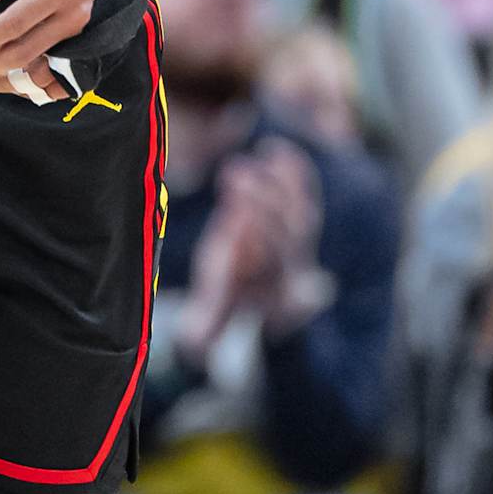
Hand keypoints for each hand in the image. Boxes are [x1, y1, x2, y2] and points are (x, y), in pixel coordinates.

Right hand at [176, 142, 320, 351]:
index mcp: (281, 289)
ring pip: (301, 209)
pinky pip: (304, 195)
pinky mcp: (298, 223)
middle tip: (233, 172)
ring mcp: (300, 242)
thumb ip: (202, 329)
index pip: (278, 258)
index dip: (261, 234)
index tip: (234, 212)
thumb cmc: (230, 305)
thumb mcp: (214, 320)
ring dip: (282, 181)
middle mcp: (297, 263)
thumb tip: (188, 342)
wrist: (262, 302)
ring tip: (259, 155)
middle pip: (292, 228)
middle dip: (265, 199)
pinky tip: (278, 150)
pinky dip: (295, 173)